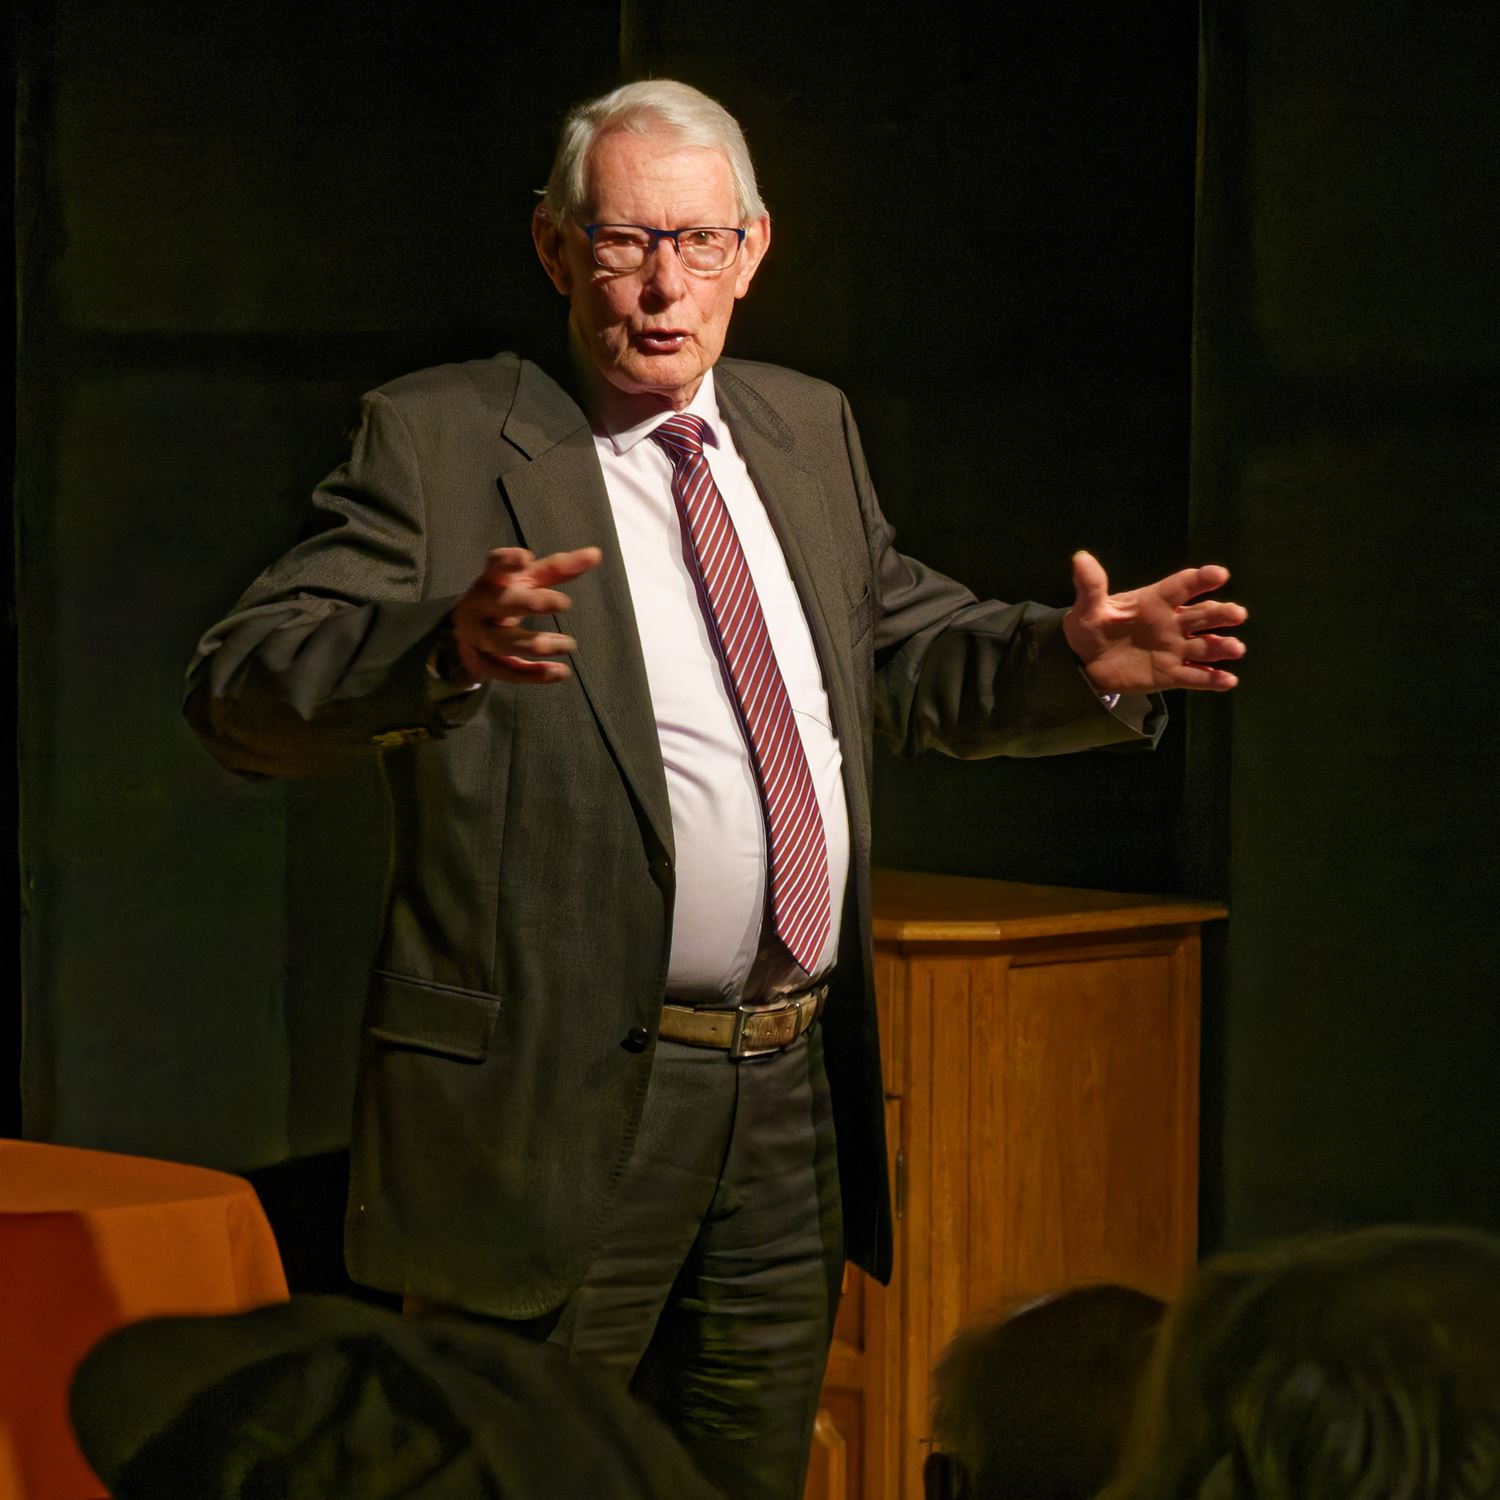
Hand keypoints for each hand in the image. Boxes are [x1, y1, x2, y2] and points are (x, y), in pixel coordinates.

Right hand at [450, 545, 602, 683]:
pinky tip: (561, 672)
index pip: (494, 566)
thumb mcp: (527, 580)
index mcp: (491, 580)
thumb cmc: (505, 596)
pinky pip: (508, 672)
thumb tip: (596, 553)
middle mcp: (480, 607)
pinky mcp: (483, 663)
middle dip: (531, 603)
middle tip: (565, 602)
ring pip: (507, 642)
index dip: (507, 562)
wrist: (465, 630)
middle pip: (502, 603)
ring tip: (570, 644)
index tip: (526, 557)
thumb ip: (559, 568)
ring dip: (540, 644)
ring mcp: (479, 637)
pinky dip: (534, 674)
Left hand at [1061, 550, 1245, 693]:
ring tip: (1236, 648)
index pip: (1181, 587)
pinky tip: (1228, 682)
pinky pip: (1195, 677)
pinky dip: (1212, 679)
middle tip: (1237, 614)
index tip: (1219, 574)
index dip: (1200, 579)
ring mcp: (1174, 649)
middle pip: (1202, 615)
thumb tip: (1080, 558)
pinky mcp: (1171, 674)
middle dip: (1221, 613)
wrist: (1084, 663)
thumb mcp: (1087, 608)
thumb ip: (1091, 586)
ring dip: (1222, 646)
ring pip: (1205, 646)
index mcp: (1154, 602)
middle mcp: (1171, 623)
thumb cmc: (1090, 629)